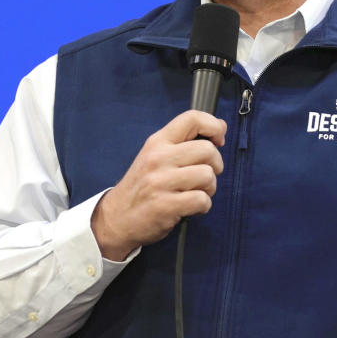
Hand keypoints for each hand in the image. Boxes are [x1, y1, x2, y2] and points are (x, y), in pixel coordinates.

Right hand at [90, 110, 226, 260]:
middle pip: (208, 150)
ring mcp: (161, 182)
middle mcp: (158, 158)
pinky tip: (191, 207)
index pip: (192, 118)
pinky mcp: (165, 205)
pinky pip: (202, 200)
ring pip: (208, 175)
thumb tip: (221, 126)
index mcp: (157, 142)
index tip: (219, 140)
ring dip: (209, 188)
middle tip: (205, 175)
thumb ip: (185, 142)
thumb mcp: (155, 156)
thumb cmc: (141, 187)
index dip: (214, 126)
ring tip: (196, 192)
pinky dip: (203, 206)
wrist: (115, 219)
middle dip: (215, 165)